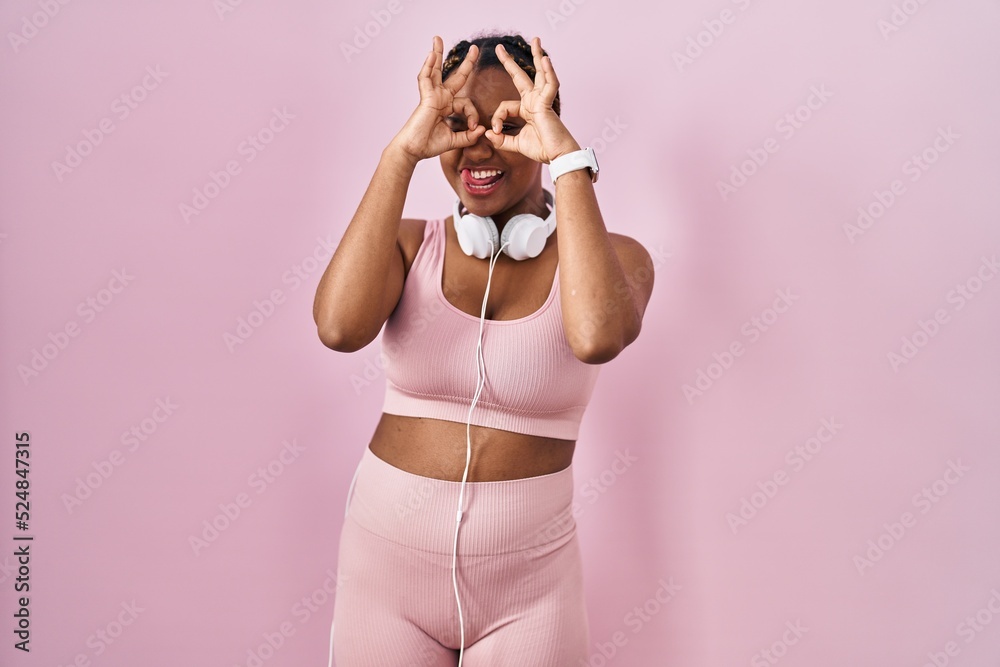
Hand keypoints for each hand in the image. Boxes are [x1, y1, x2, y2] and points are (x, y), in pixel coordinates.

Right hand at [389, 35, 485, 162]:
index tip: (474, 128)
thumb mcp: (454, 140)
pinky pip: (425, 79)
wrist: (414, 151)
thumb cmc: (429, 145)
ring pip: (436, 71)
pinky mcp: (425, 98)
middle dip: (466, 63)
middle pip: (455, 77)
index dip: (473, 115)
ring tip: (437, 39)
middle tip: (474, 48)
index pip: (466, 103)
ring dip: (437, 54)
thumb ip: (468, 136)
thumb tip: (482, 129)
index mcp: (447, 107)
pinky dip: (428, 67)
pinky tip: (431, 54)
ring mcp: (432, 96)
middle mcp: (440, 99)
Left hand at [484, 37, 579, 163]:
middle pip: (521, 77)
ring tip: (536, 39)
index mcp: (527, 109)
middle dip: (509, 62)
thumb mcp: (516, 144)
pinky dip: (549, 72)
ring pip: (540, 74)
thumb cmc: (542, 149)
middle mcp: (534, 101)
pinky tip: (545, 59)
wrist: (557, 156)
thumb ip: (501, 140)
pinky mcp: (548, 104)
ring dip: (538, 55)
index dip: (497, 118)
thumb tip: (488, 133)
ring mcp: (542, 100)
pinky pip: (550, 84)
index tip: (496, 131)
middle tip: (500, 47)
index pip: (505, 106)